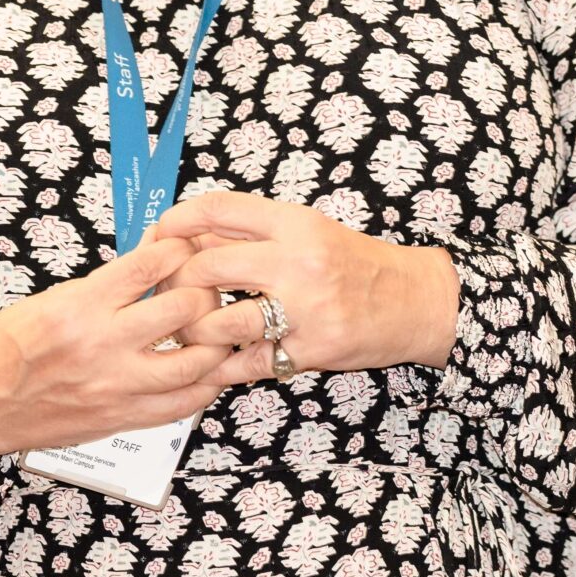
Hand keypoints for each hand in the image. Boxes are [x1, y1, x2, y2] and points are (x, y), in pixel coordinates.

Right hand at [0, 235, 255, 466]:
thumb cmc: (6, 347)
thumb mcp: (51, 299)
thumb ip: (106, 284)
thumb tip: (154, 253)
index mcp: (80, 307)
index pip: (150, 265)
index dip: (179, 248)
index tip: (187, 245)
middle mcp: (102, 345)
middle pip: (184, 308)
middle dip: (204, 289)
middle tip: (207, 285)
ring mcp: (115, 386)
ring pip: (195, 360)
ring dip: (214, 339)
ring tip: (214, 327)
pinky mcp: (121, 418)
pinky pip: (181, 404)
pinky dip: (205, 385)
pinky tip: (209, 370)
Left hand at [150, 191, 460, 374]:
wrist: (414, 300)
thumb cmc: (359, 264)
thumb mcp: (311, 231)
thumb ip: (257, 232)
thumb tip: (192, 235)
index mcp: (297, 224)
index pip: (220, 208)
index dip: (179, 219)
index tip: (161, 232)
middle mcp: (298, 262)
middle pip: (207, 266)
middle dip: (177, 282)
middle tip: (169, 292)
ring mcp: (304, 309)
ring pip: (219, 322)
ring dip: (194, 331)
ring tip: (191, 332)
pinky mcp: (311, 350)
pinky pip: (247, 364)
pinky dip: (222, 367)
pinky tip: (215, 363)